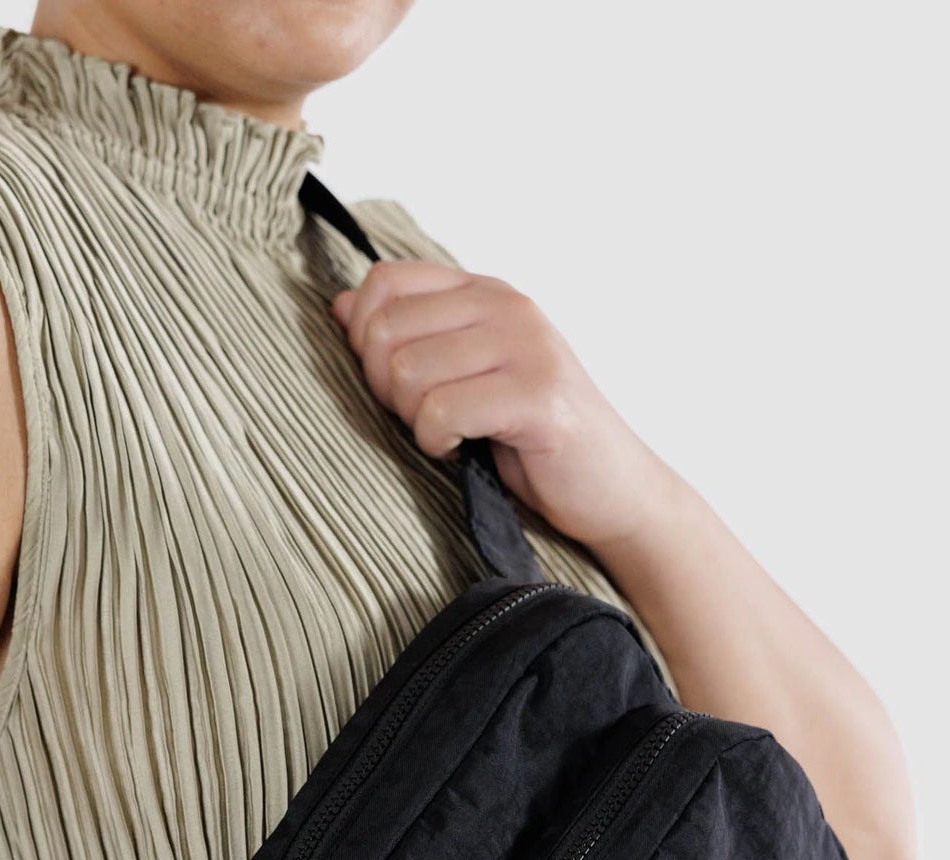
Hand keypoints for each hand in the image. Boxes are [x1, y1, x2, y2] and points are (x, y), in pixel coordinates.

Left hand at [331, 261, 674, 551]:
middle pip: (385, 330)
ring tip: (449, 434)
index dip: (365, 338)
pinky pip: (441, 411)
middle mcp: (506, 306)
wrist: (609, 487)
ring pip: (408, 372)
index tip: (394, 381)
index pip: (385, 283)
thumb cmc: (528, 437)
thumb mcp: (460, 377)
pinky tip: (459, 449)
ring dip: (414, 420)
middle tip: (423, 417)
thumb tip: (341, 306)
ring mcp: (526, 346)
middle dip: (385, 387)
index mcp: (483, 294)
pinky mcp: (537, 395)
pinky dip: (436, 442)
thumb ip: (407, 338)